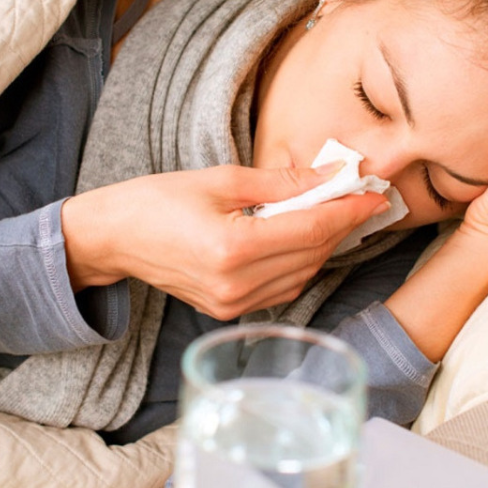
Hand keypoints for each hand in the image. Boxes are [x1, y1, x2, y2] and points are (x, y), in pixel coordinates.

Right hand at [60, 164, 389, 319]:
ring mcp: (232, 304)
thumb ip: (281, 183)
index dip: (348, 211)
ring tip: (333, 213)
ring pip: (302, 275)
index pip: (311, 230)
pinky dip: (301, 263)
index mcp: (232, 248)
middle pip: (312, 254)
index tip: (374, 193)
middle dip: (341, 225)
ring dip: (323, 245)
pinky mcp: (228, 311)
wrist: (114, 237)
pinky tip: (303, 238)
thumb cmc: (158, 200)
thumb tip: (330, 177)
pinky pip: (282, 289)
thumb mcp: (221, 180)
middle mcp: (236, 284)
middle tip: (360, 197)